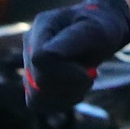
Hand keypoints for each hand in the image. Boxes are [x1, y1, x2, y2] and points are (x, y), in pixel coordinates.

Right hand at [23, 0, 129, 121]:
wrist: (100, 33)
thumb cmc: (101, 28)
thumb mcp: (95, 30)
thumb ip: (73, 40)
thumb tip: (46, 55)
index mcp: (43, 24)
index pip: (40, 59)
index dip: (65, 73)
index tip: (88, 72)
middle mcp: (29, 44)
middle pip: (39, 82)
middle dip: (71, 85)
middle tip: (90, 74)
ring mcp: (28, 62)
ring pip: (36, 97)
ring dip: (67, 96)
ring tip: (83, 81)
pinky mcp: (31, 81)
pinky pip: (38, 103)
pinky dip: (61, 102)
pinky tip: (75, 90)